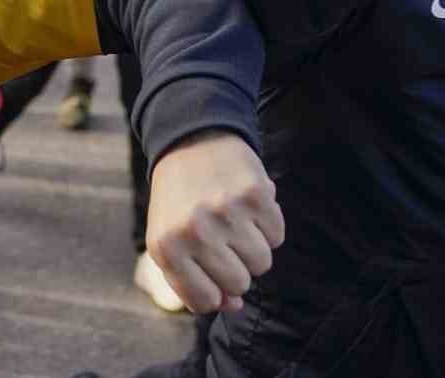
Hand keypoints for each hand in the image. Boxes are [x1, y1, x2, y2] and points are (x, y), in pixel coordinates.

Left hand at [146, 130, 283, 312]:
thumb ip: (194, 281)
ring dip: (255, 248)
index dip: (216, 292)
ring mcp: (226, 212)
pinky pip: (277, 236)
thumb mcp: (170, 241)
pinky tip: (249, 206)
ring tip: (236, 222)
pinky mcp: (255, 194)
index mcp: (167, 249)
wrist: (191, 139)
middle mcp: (194, 232)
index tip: (213, 273)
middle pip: (239, 284)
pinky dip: (268, 226)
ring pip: (262, 263)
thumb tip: (235, 306)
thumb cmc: (180, 200)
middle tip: (224, 240)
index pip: (206, 301)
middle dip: (237, 268)